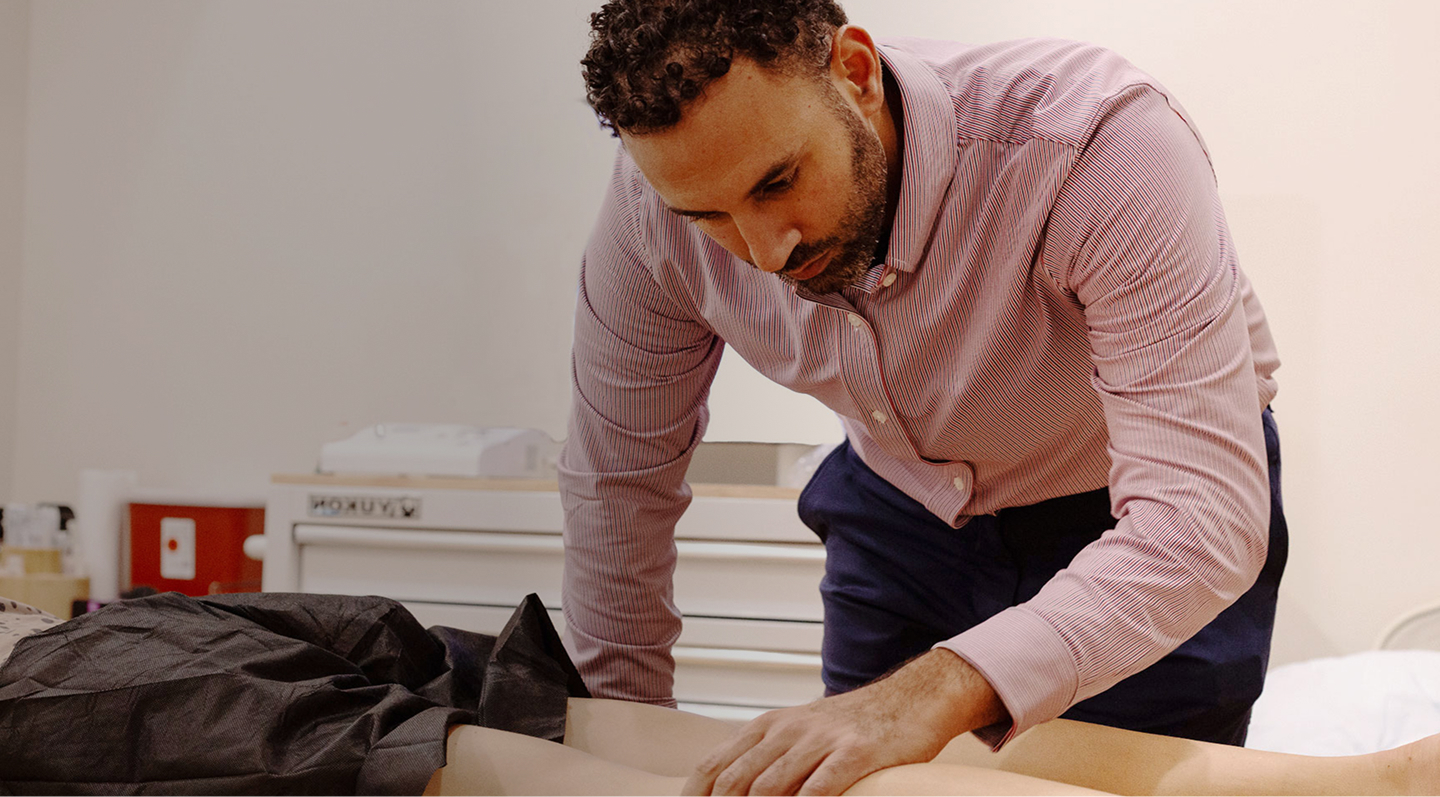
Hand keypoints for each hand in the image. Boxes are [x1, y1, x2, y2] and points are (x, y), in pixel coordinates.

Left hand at [682, 649, 1006, 795]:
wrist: (911, 698)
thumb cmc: (853, 725)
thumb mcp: (799, 732)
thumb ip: (767, 759)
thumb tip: (734, 790)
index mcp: (767, 726)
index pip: (713, 767)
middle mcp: (786, 731)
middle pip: (734, 783)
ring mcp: (820, 741)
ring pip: (769, 789)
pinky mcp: (854, 754)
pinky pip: (819, 790)